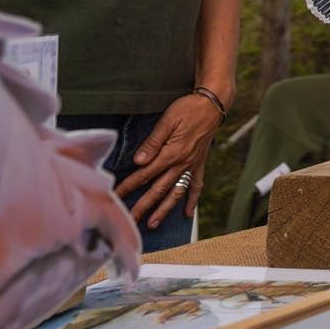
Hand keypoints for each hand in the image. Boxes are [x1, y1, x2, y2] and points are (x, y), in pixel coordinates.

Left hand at [118, 91, 224, 228]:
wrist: (213, 105)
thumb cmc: (189, 109)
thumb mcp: (168, 120)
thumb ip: (153, 142)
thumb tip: (138, 161)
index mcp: (171, 153)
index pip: (145, 174)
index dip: (129, 186)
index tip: (116, 197)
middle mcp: (182, 164)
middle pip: (158, 189)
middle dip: (143, 207)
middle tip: (130, 221)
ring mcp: (192, 166)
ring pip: (176, 193)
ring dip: (164, 210)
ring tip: (153, 223)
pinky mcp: (200, 164)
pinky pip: (196, 186)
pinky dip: (192, 200)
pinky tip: (186, 212)